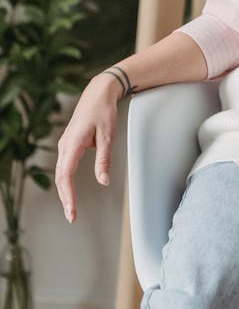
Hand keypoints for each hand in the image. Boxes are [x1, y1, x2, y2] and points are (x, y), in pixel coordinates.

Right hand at [55, 73, 120, 222]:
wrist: (99, 92)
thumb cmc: (103, 110)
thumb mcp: (108, 136)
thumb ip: (104, 159)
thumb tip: (103, 181)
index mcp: (73, 144)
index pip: (66, 176)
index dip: (68, 196)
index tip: (72, 211)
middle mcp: (65, 145)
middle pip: (60, 178)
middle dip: (65, 198)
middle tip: (71, 217)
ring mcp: (65, 144)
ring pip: (60, 172)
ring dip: (64, 191)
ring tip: (71, 208)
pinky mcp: (69, 143)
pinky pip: (64, 165)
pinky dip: (65, 181)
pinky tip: (70, 191)